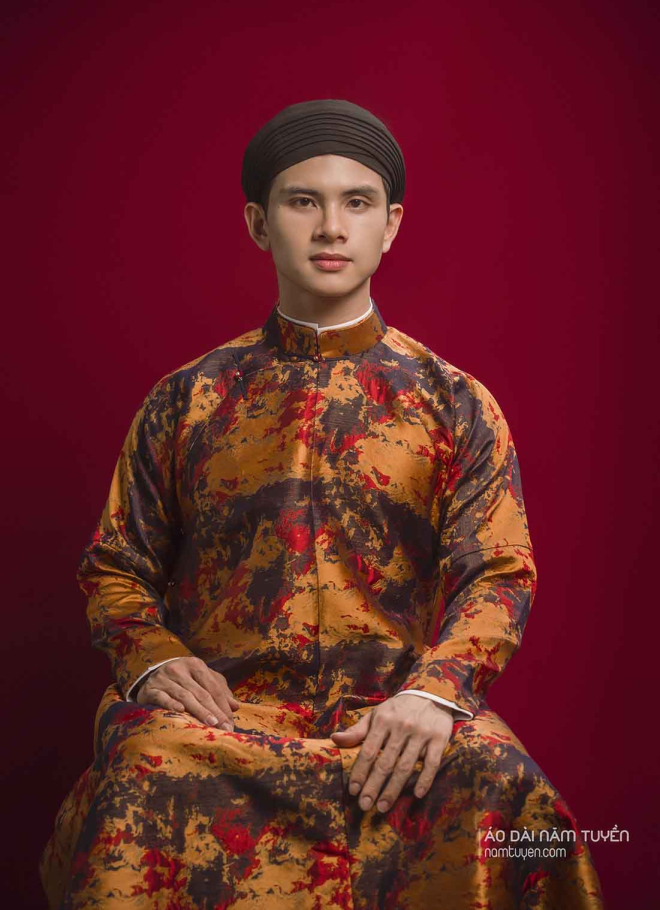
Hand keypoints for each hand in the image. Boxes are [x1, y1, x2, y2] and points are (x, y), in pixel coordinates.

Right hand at [136, 656, 240, 729]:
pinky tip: (181, 711)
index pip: (213, 687)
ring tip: (211, 723)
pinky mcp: (150, 688)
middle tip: (224, 727)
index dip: (223, 705)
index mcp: (195, 665)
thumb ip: (218, 690)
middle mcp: (179, 668)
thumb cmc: (182, 680)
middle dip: (214, 711)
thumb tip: (235, 706)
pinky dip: (171, 704)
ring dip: (199, 711)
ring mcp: (164, 678)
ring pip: (185, 696)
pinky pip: (162, 697)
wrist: (150, 677)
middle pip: (201, 693)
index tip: (230, 722)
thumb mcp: (201, 680)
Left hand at [330, 694, 452, 812]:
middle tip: (365, 805)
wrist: (431, 694)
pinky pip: (432, 763)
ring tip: (383, 806)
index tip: (353, 791)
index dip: (360, 772)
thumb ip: (357, 730)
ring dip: (393, 789)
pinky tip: (417, 795)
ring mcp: (421, 733)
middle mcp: (401, 726)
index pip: (368, 751)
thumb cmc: (398, 710)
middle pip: (385, 762)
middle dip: (373, 786)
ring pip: (405, 766)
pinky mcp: (439, 738)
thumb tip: (334, 739)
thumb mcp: (376, 714)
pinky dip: (425, 780)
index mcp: (383, 720)